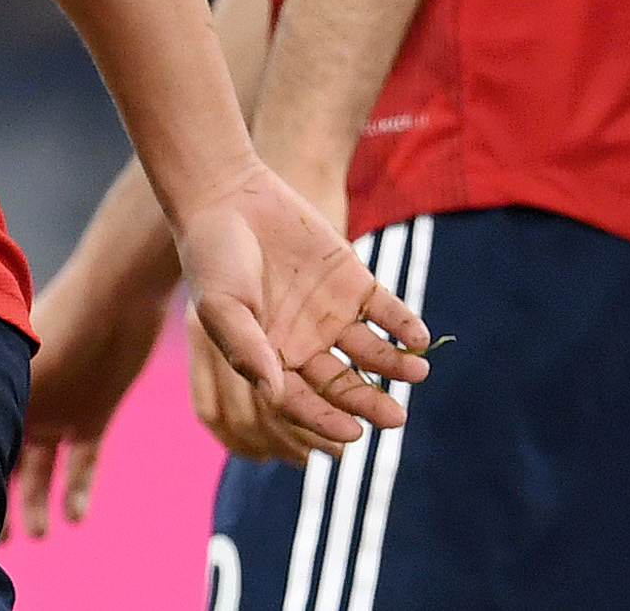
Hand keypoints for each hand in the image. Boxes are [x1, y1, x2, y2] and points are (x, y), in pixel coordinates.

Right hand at [7, 272, 169, 538]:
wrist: (117, 298)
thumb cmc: (62, 323)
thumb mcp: (20, 372)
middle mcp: (23, 402)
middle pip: (2, 460)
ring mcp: (59, 409)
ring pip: (40, 468)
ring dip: (36, 501)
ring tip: (36, 536)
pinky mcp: (95, 414)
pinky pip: (82, 461)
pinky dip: (78, 488)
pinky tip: (75, 517)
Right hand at [171, 161, 426, 449]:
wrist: (227, 195)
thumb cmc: (212, 255)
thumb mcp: (220, 306)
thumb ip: (246, 349)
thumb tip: (275, 396)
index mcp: (271, 357)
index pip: (303, 402)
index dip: (326, 420)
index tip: (352, 433)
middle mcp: (305, 343)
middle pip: (344, 385)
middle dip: (370, 403)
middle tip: (396, 418)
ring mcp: (332, 313)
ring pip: (371, 352)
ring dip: (395, 365)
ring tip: (416, 373)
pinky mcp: (354, 281)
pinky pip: (387, 310)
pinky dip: (404, 325)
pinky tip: (418, 337)